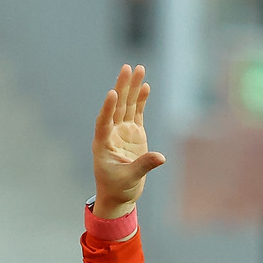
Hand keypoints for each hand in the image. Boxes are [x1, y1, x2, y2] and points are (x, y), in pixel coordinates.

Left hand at [91, 64, 165, 220]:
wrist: (119, 195)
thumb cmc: (118, 189)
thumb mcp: (129, 179)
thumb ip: (143, 166)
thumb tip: (160, 157)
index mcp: (102, 144)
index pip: (104, 121)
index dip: (108, 108)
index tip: (112, 93)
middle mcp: (111, 134)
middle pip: (116, 106)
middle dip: (122, 87)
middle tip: (127, 68)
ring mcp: (122, 132)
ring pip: (127, 106)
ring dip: (132, 88)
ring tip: (138, 69)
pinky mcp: (134, 134)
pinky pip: (136, 113)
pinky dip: (140, 100)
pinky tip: (145, 86)